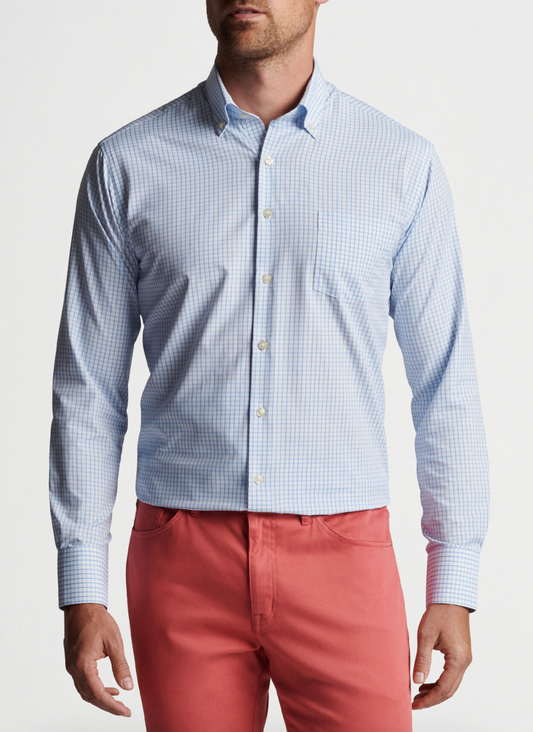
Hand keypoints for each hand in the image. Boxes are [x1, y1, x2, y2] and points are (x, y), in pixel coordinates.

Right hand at [63, 602, 133, 716]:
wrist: (82, 606)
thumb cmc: (98, 620)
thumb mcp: (114, 642)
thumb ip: (121, 666)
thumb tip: (128, 687)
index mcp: (83, 664)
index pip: (98, 694)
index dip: (112, 706)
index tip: (125, 712)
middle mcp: (73, 668)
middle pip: (90, 696)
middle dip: (107, 705)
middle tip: (124, 710)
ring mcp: (71, 666)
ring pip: (85, 691)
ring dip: (100, 698)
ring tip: (118, 700)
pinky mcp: (72, 662)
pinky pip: (83, 682)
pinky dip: (95, 688)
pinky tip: (108, 686)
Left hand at [412, 603, 471, 710]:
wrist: (451, 598)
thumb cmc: (439, 613)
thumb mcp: (426, 635)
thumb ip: (422, 659)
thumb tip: (417, 681)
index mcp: (458, 659)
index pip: (444, 688)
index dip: (430, 699)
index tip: (416, 704)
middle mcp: (465, 661)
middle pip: (450, 690)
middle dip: (433, 699)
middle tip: (415, 703)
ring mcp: (465, 658)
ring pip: (452, 684)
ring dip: (436, 691)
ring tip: (418, 694)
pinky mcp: (461, 654)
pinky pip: (452, 674)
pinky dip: (440, 682)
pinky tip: (426, 682)